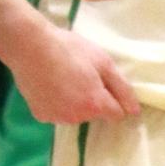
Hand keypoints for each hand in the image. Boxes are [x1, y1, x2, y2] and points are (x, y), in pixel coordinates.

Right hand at [13, 26, 138, 124]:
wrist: (30, 46)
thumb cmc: (70, 49)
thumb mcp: (102, 61)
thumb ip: (122, 88)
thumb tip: (135, 111)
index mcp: (95, 105)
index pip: (116, 114)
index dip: (113, 98)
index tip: (102, 82)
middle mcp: (77, 118)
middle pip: (94, 114)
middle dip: (92, 98)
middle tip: (80, 74)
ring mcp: (56, 119)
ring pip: (74, 113)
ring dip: (73, 101)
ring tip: (62, 77)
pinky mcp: (40, 116)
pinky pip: (56, 111)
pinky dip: (56, 102)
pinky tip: (49, 84)